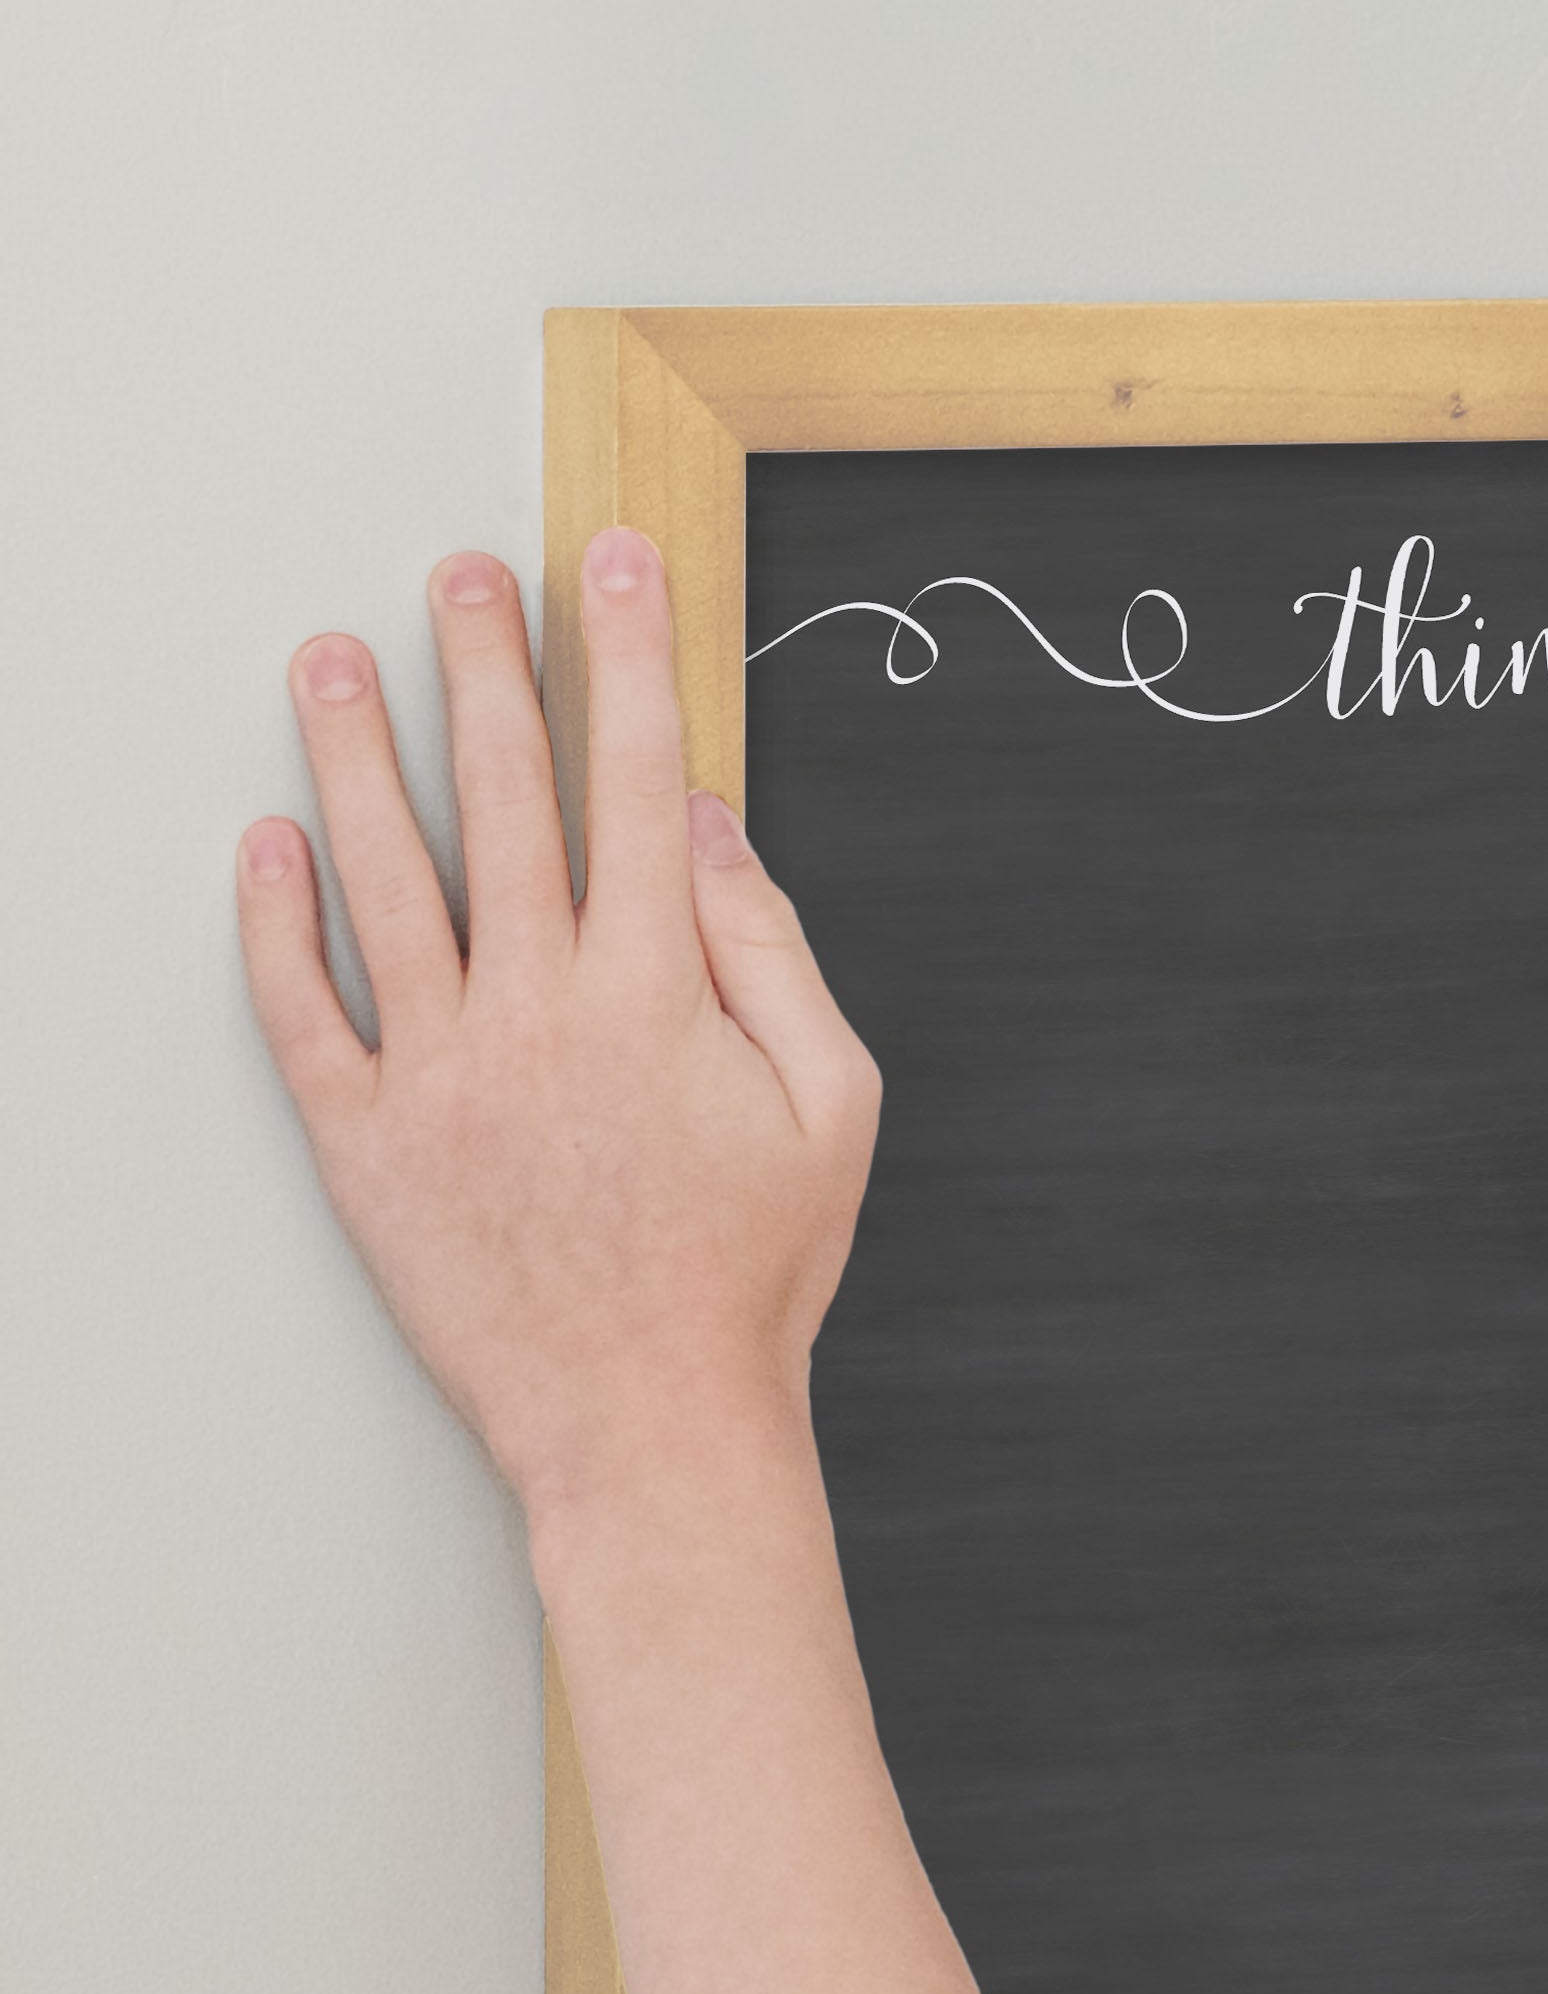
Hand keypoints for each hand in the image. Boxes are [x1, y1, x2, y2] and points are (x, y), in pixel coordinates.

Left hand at [239, 531, 878, 1526]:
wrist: (648, 1425)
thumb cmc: (751, 1279)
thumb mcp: (832, 1112)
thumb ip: (776, 958)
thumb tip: (708, 834)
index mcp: (659, 996)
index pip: (639, 784)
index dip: (629, 660)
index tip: (611, 568)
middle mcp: (539, 1009)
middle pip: (503, 798)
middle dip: (487, 668)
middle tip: (460, 576)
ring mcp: (441, 1070)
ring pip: (382, 874)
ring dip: (352, 754)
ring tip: (331, 661)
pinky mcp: (366, 1137)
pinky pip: (303, 1006)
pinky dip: (276, 920)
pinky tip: (269, 845)